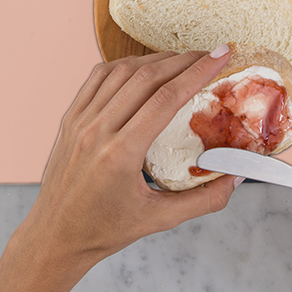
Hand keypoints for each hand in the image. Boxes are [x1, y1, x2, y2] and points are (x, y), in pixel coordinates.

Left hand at [0, 48, 239, 291]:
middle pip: (147, 78)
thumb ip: (204, 200)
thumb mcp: (159, 220)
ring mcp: (79, 121)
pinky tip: (144, 67)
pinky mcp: (69, 117)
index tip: (221, 55)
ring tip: (182, 60)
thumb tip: (238, 177)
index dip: (198, 71)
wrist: (53, 237)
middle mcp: (97, 131)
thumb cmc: (105, 231)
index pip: (166, 98)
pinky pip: (98, 77)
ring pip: (122, 71)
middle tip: (210, 54)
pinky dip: (125, 65)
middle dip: (183, 60)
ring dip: (156, 60)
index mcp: (120, 155)